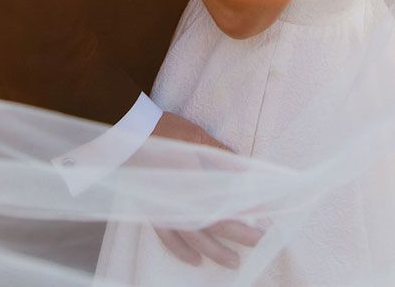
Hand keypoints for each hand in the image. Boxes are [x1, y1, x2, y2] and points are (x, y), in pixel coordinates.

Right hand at [149, 112, 263, 268]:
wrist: (128, 135)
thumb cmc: (163, 132)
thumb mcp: (195, 137)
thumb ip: (219, 155)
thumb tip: (242, 169)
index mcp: (195, 180)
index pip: (228, 201)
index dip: (247, 209)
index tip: (266, 214)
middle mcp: (182, 201)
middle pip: (215, 224)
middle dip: (240, 235)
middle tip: (260, 241)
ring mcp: (166, 210)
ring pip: (194, 239)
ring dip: (215, 252)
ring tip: (233, 262)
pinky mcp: (153, 212)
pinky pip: (168, 239)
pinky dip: (181, 252)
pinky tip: (195, 260)